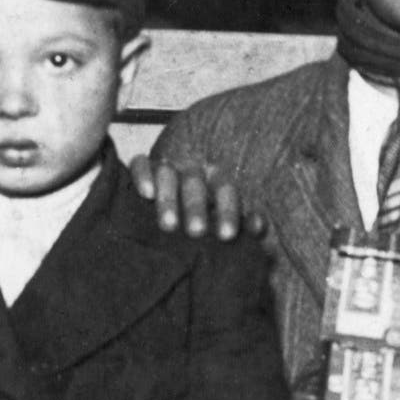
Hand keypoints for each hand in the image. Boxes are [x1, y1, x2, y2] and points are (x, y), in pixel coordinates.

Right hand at [129, 151, 247, 240]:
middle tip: (197, 232)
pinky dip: (143, 175)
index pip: (225, 190)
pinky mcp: (144, 166)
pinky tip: (146, 194)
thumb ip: (243, 222)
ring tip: (169, 226)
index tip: (227, 236)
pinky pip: (141, 164)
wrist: (172, 202)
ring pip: (167, 175)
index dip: (228, 211)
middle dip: (196, 207)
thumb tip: (258, 227)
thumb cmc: (205, 218)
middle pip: (195, 183)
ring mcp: (168, 167)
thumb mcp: (224, 219)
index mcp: (217, 180)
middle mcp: (193, 170)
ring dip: (168, 199)